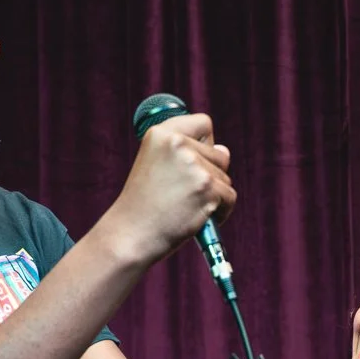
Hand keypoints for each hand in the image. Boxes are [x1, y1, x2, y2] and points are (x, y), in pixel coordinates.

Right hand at [104, 113, 235, 267]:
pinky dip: (220, 211)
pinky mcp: (207, 188)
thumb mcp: (155, 165)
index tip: (190, 161)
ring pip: (225, 178)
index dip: (204, 143)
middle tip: (181, 193)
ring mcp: (193, 166)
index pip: (203, 123)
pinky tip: (197, 218)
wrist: (130, 235)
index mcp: (161, 133)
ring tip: (185, 207)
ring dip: (212, 195)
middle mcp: (177, 143)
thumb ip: (187, 152)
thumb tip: (224, 150)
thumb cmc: (143, 205)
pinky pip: (229, 197)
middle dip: (209, 175)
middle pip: (219, 153)